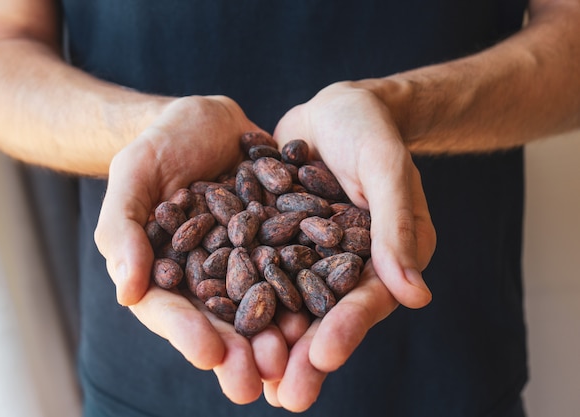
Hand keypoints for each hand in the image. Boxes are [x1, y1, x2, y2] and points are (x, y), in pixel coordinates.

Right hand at [94, 95, 288, 403]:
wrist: (209, 121)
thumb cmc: (159, 145)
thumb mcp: (134, 175)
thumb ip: (123, 229)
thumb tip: (126, 291)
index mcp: (167, 272)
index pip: (172, 311)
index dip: (189, 335)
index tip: (210, 356)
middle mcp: (211, 277)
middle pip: (222, 322)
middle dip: (239, 351)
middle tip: (257, 380)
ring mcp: (250, 262)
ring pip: (264, 304)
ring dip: (278, 334)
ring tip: (295, 357)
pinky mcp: (283, 242)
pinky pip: (298, 267)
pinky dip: (310, 288)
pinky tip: (327, 307)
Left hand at [266, 81, 436, 410]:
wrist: (334, 110)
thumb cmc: (370, 130)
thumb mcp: (385, 168)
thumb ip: (396, 226)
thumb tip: (417, 296)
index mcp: (384, 257)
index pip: (367, 300)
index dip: (347, 329)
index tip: (321, 356)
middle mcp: (346, 265)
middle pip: (326, 317)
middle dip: (304, 357)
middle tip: (284, 397)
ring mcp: (309, 256)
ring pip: (290, 305)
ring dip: (271, 342)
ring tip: (249, 380)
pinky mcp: (277, 241)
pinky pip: (260, 273)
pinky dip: (243, 298)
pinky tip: (219, 325)